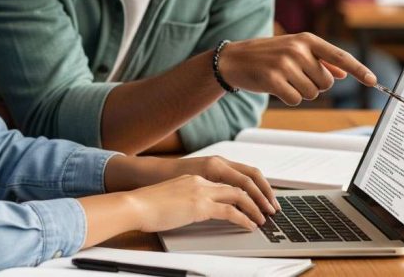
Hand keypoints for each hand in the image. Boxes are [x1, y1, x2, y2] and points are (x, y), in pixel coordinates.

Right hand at [106, 155, 278, 211]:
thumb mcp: (174, 196)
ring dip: (255, 207)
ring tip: (263, 218)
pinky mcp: (199, 206)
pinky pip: (230, 211)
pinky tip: (250, 226)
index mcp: (196, 177)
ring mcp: (201, 191)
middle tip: (269, 208)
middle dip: (258, 195)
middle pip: (240, 182)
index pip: (230, 177)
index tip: (258, 196)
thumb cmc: (149, 204)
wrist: (135, 204)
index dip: (248, 186)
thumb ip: (189, 198)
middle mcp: (202, 180)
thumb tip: (197, 210)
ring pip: (239, 195)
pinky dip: (244, 218)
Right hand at [217, 33, 376, 105]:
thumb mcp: (294, 51)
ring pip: (312, 93)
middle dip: (314, 85)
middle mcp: (298, 49)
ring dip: (301, 92)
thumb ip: (320, 60)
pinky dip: (289, 98)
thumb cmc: (267, 55)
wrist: (234, 59)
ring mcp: (285, 64)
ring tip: (284, 80)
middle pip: (326, 83)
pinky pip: (296, 99)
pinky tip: (276, 88)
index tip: (373, 80)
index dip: (358, 69)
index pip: (339, 56)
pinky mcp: (273, 79)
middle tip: (295, 77)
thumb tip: (342, 73)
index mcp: (307, 40)